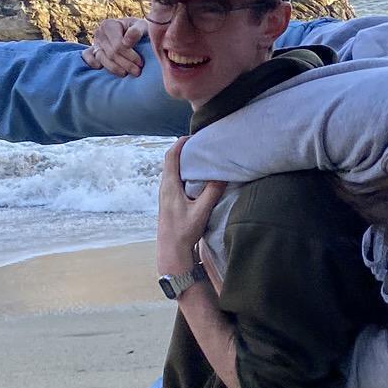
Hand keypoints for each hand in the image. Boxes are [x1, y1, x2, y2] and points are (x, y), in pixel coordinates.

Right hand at [82, 16, 149, 75]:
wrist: (132, 31)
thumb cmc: (138, 29)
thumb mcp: (142, 25)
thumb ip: (137, 31)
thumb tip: (126, 43)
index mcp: (109, 25)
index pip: (118, 45)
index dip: (130, 56)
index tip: (140, 62)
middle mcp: (99, 32)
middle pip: (111, 53)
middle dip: (125, 64)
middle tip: (137, 72)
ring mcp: (94, 42)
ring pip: (101, 58)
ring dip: (114, 68)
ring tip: (126, 73)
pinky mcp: (91, 50)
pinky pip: (87, 57)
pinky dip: (92, 63)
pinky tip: (102, 69)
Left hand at [156, 139, 225, 277]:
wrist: (171, 251)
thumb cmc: (184, 232)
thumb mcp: (201, 212)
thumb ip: (212, 192)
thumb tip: (222, 175)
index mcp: (170, 186)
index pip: (171, 157)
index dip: (180, 144)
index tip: (192, 136)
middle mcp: (164, 188)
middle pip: (171, 161)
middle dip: (183, 150)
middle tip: (200, 145)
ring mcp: (165, 195)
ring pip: (172, 171)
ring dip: (184, 163)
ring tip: (199, 158)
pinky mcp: (168, 202)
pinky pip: (174, 180)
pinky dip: (184, 173)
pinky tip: (196, 179)